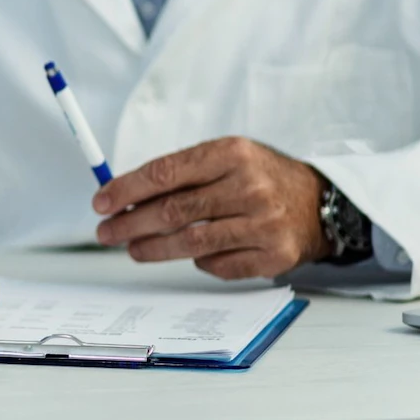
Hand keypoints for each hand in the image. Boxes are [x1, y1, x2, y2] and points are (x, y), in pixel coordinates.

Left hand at [92, 136, 329, 279]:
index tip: (101, 203)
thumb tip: (123, 197)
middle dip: (131, 223)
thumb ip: (180, 172)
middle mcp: (250, 187)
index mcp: (232, 153)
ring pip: (192, 243)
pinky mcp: (274, 255)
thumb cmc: (259, 177)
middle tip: (106, 233)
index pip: (165, 173)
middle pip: (174, 210)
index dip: (127, 190)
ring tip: (133, 248)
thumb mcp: (226, 157)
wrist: (319, 202)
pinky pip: (219, 265)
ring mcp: (265, 224)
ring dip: (154, 249)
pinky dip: (198, 262)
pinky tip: (189, 255)